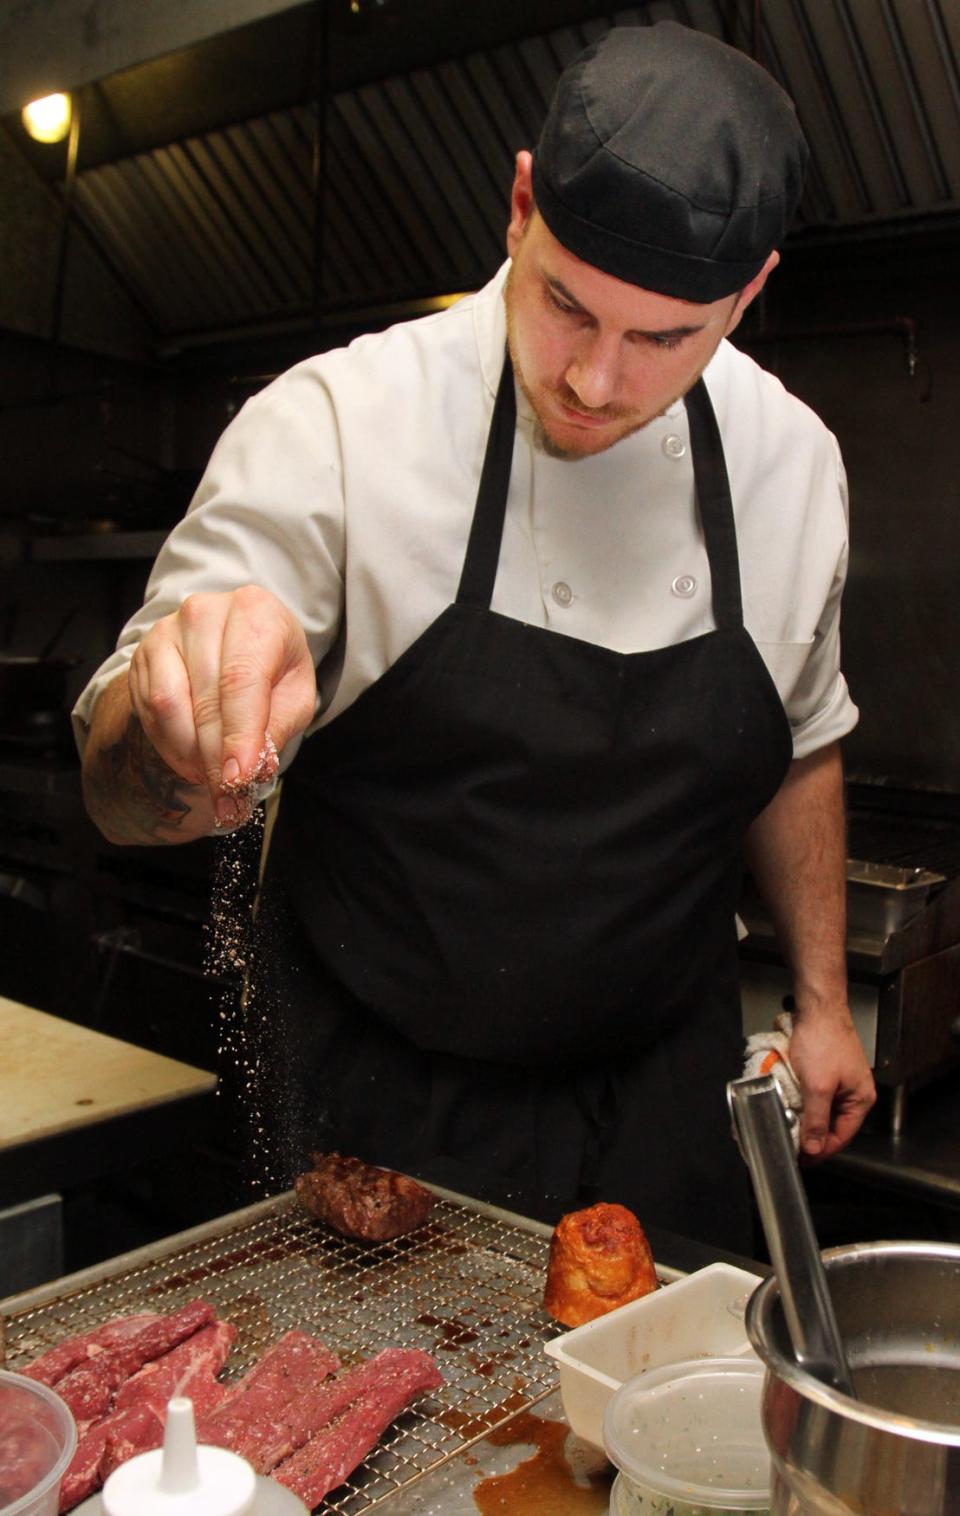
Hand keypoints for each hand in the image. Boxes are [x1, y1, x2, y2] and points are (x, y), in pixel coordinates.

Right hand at [128, 585, 316, 822]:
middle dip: (215, 758)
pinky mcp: (144, 653)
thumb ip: (277, 726)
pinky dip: (169, 744)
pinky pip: (149, 709)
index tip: (238, 779)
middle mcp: (205, 613)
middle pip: (205, 698)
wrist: (242, 638)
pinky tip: (191, 760)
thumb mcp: (294, 693)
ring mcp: (168, 631)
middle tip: (227, 799)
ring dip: (189, 754)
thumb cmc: (273, 666)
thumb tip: (251, 767)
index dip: (238, 735)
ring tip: (212, 779)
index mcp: (255, 612)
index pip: (241, 680)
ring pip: (169, 704)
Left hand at [787, 1009, 876, 1160]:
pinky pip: (817, 1095)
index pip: (842, 1136)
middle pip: (833, 1124)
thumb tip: (815, 1147)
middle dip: (813, 1135)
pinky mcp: (827, 1071)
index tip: (803, 1158)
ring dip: (807, 1118)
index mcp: (861, 1099)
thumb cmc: (823, 1041)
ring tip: (790, 1127)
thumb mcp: (817, 1087)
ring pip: (823, 1110)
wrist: (817, 1008)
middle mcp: (854, 1092)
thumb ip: (816, 1119)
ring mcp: (841, 1081)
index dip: (822, 1149)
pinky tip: (791, 1105)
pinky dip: (805, 1102)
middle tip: (793, 1145)